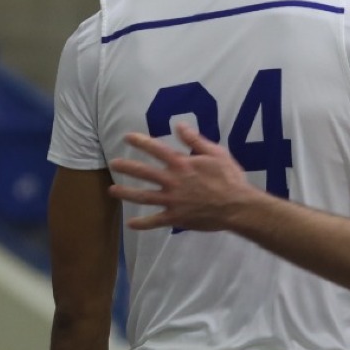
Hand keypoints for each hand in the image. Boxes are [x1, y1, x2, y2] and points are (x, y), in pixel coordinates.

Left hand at [109, 126, 259, 230]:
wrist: (237, 206)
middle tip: (113, 164)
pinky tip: (131, 224)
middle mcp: (173, 181)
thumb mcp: (216, 153)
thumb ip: (195, 140)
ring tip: (112, 190)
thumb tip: (179, 125)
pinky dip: (142, 223)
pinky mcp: (176, 217)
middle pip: (144, 173)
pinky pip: (155, 221)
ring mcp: (172, 201)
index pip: (157, 150)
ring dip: (127, 193)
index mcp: (182, 164)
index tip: (127, 138)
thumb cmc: (229, 178)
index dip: (141, 142)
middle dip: (127, 167)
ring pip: (144, 197)